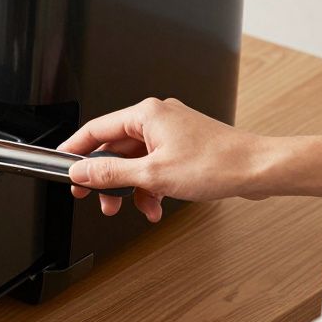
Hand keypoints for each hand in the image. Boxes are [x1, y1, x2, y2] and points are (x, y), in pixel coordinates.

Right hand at [58, 97, 267, 221]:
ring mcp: (171, 132)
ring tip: (129, 207)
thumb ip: (110, 173)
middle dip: (106, 177)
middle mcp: (157, 118)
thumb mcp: (152, 174)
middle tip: (93, 195)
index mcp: (146, 114)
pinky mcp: (183, 147)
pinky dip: (149, 186)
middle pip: (114, 148)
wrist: (259, 170)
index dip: (75, 150)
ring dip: (129, 187)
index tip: (62, 165)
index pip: (95, 130)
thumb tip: (82, 171)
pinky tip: (154, 205)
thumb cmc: (218, 164)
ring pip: (134, 161)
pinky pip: (153, 166)